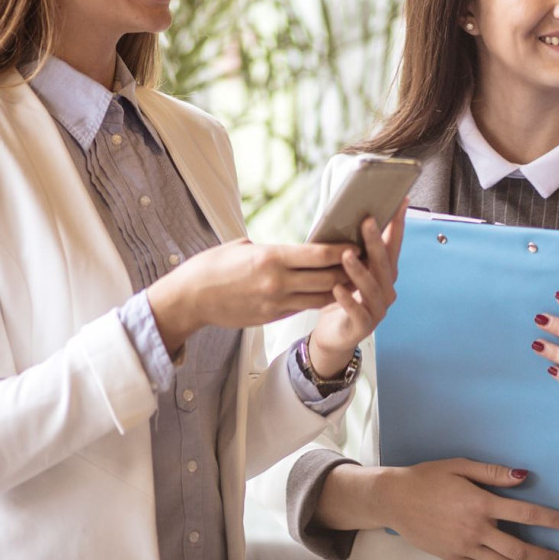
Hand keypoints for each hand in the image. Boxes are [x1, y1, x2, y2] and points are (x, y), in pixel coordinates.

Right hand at [147, 239, 353, 355]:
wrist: (189, 299)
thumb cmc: (212, 266)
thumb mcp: (242, 246)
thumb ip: (271, 248)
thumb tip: (292, 249)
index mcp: (271, 257)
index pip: (319, 254)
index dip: (343, 250)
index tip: (360, 243)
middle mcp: (277, 282)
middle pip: (327, 278)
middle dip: (351, 270)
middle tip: (369, 261)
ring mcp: (276, 302)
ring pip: (321, 297)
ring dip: (341, 288)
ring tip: (358, 278)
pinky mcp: (271, 316)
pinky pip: (304, 308)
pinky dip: (321, 300)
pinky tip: (332, 292)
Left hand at [307, 202, 407, 376]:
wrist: (334, 337)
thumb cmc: (343, 300)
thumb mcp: (351, 273)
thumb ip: (357, 252)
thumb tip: (356, 219)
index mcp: (385, 275)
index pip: (394, 246)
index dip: (398, 225)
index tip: (401, 203)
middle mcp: (386, 291)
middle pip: (384, 264)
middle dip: (376, 242)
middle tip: (367, 222)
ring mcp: (377, 310)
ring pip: (372, 287)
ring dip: (359, 270)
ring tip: (346, 255)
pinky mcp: (363, 326)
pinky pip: (357, 311)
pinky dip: (347, 300)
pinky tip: (337, 289)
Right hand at [375, 458, 558, 559]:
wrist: (395, 499)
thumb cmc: (428, 478)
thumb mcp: (460, 466)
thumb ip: (493, 473)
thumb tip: (523, 476)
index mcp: (480, 503)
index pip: (526, 513)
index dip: (553, 520)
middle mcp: (474, 529)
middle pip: (519, 549)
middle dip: (545, 555)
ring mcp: (463, 547)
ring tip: (535, 558)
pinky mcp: (453, 558)